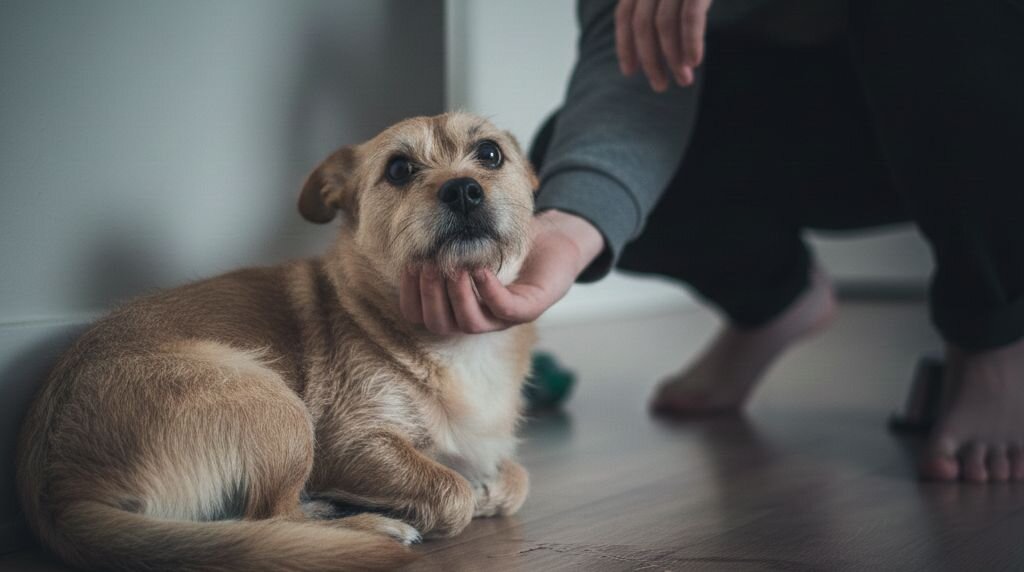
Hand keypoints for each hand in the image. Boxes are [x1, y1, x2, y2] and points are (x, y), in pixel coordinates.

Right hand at [399, 210, 603, 334]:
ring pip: (470, 324)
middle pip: (441, 324)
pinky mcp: (530, 309)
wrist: (555, 238)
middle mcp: (479, 318)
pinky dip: (489, 292)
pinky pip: (504, 310)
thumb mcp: (470, 240)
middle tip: (429, 265)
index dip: (410, 295)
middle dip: (430, 296)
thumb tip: (412, 237)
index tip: (409, 267)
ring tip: (455, 268)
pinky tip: (481, 270)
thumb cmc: (509, 241)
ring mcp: (504, 318)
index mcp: (459, 306)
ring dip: (457, 297)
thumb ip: (443, 244)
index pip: (422, 316)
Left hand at [615, 0, 712, 90]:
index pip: (624, 15)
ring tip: (684, 80)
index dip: (625, 46)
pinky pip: (691, 17)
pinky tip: (694, 62)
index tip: (629, 73)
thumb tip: (648, 57)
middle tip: (660, 87)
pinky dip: (691, 41)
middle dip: (650, 60)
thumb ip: (659, 13)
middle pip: (643, 25)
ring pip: (665, 24)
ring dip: (673, 58)